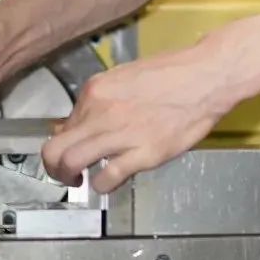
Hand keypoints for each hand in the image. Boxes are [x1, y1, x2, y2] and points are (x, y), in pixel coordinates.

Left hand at [41, 43, 238, 192]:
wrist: (205, 76)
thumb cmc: (171, 73)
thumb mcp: (127, 76)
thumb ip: (101, 100)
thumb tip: (77, 122)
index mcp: (97, 90)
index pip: (64, 124)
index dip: (66, 139)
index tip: (73, 146)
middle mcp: (102, 111)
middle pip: (56, 149)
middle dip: (54, 167)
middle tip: (64, 173)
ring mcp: (121, 133)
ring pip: (72, 163)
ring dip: (70, 178)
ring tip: (79, 180)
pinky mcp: (143, 153)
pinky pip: (106, 178)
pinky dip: (101, 185)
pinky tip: (109, 180)